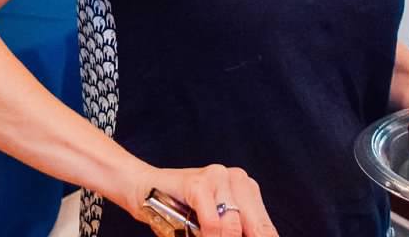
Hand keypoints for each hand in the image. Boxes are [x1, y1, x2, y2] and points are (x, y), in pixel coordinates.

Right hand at [126, 164, 278, 236]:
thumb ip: (234, 233)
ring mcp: (219, 177)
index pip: (265, 228)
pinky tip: (194, 234)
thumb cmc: (178, 212)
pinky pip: (212, 222)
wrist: (143, 188)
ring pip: (233, 227)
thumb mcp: (214, 226)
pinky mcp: (199, 182)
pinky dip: (209, 236)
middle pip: (256, 228)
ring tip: (201, 235)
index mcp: (247, 190)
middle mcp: (238, 179)